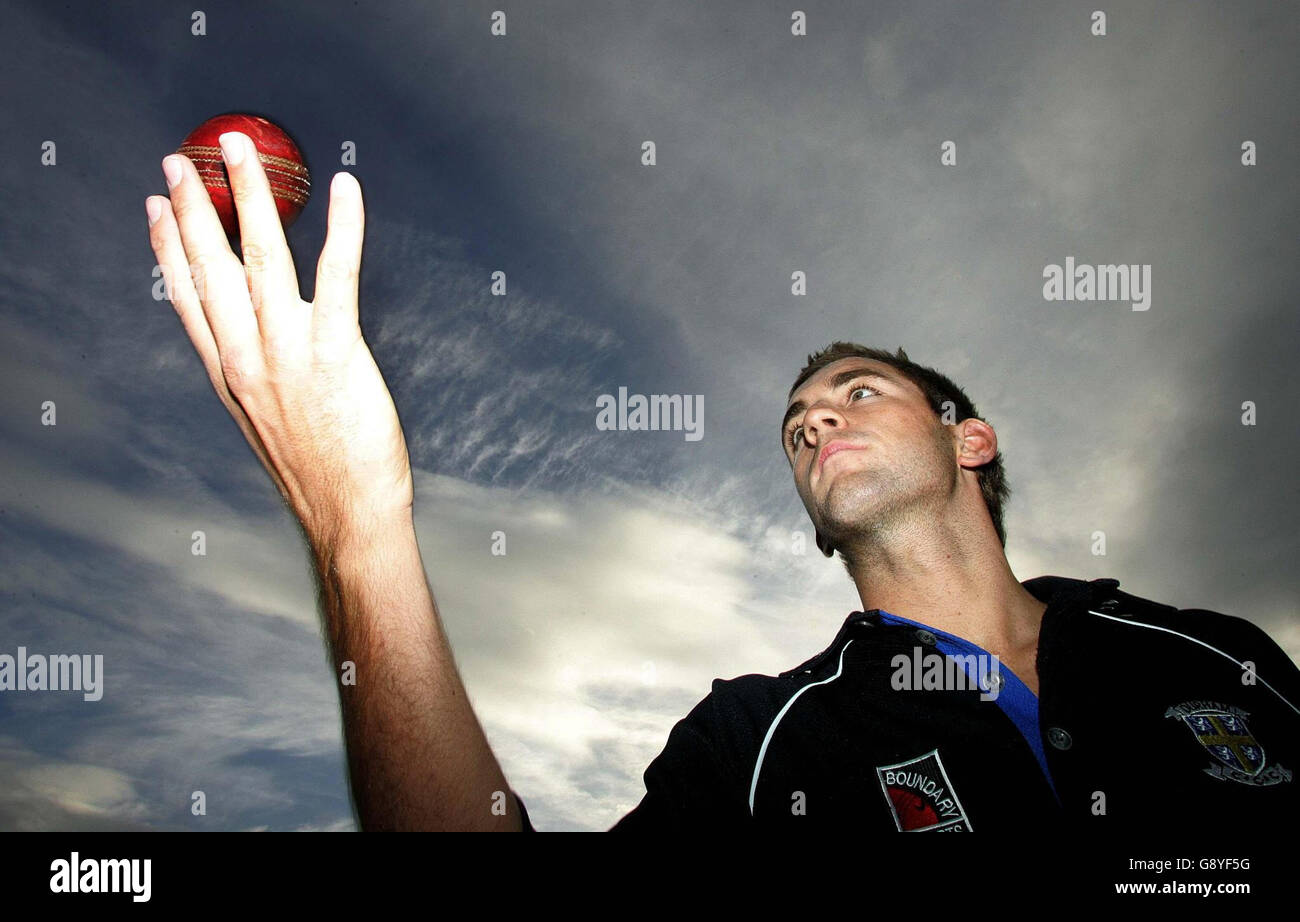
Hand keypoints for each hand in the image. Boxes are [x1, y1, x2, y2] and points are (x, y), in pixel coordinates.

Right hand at [146, 132, 412, 540]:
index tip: (158, 205)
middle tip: (184, 156)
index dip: (169, 245)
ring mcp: (288, 353)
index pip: (187, 296)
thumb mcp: (267, 421)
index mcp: (228, 373)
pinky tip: (343, 191)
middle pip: (212, 265)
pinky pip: (338, 275)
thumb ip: (257, 373)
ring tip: (240, 150)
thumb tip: (261, 340)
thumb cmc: (319, 471)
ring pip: (263, 257)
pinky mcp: (336, 353)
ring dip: (250, 195)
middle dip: (196, 205)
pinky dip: (342, 228)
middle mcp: (247, 357)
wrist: (347, 515)